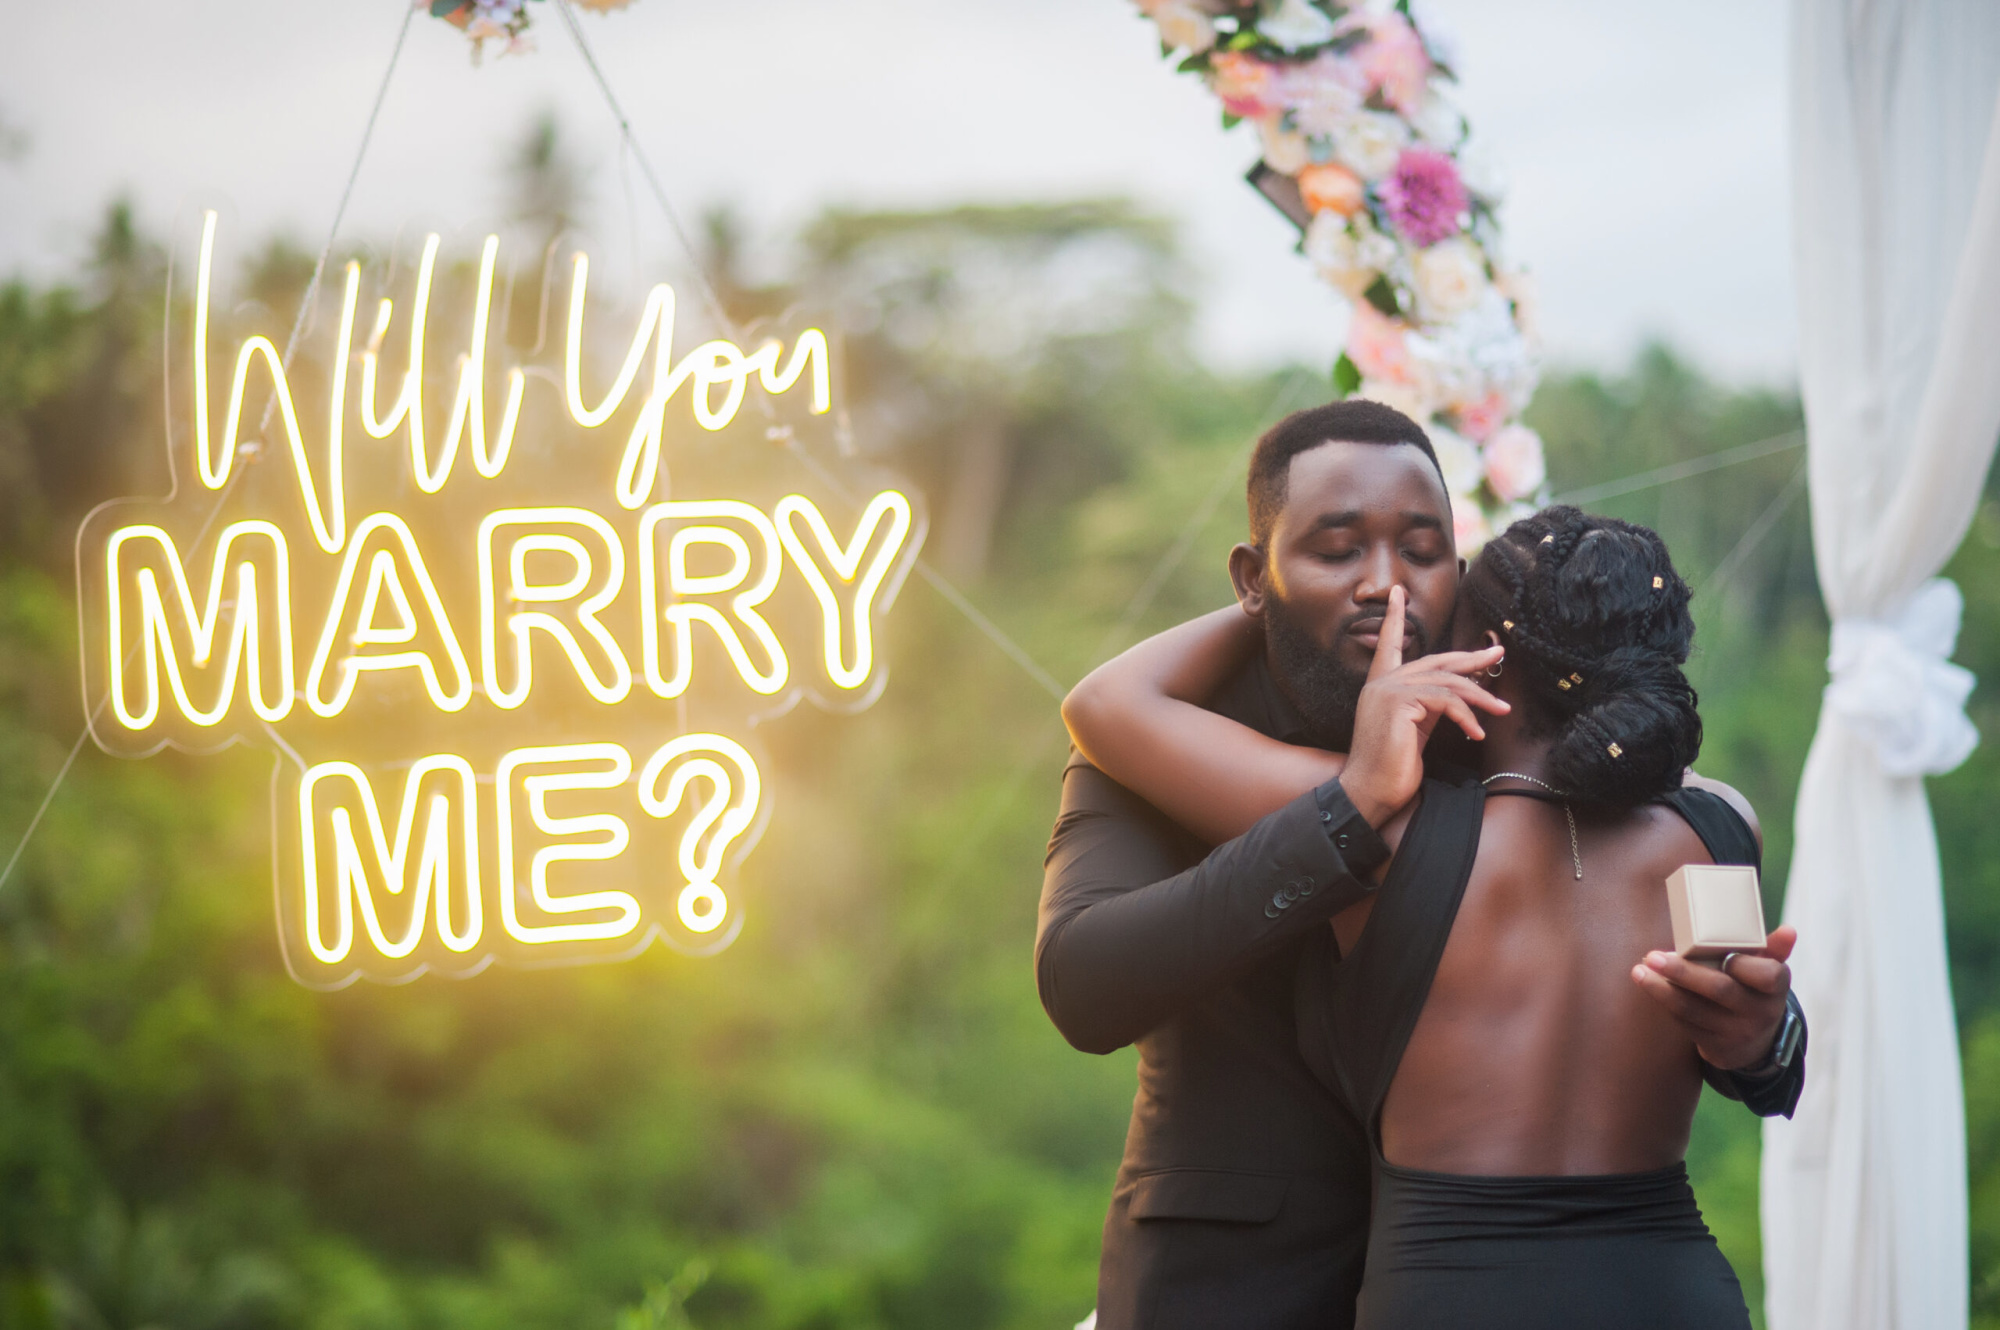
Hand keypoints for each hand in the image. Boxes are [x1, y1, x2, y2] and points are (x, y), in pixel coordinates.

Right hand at [1339, 587, 1508, 827]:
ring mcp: (1388, 690)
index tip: (1398, 593)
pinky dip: (1466, 716)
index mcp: (1380, 686)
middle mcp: (1382, 683)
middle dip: (1470, 658)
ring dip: (1480, 697)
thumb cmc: (1391, 767)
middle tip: (1496, 653)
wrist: (1370, 791)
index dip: (1396, 618)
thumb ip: (1428, 705)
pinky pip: (1445, 700)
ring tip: (1501, 710)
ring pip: (1446, 681)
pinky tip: (1475, 733)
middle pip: (1435, 660)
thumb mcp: (1414, 730)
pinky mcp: (1399, 703)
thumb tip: (1456, 694)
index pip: (1389, 644)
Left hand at [1630, 925, 1796, 1070]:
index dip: (1741, 964)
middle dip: (1682, 972)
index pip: (1766, 975)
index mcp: (1775, 988)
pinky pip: (1686, 1024)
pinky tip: (1650, 986)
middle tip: (1652, 956)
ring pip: (1694, 1010)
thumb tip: (1789, 930)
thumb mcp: (1769, 971)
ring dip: (1661, 990)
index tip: (1716, 950)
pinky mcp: (1718, 1048)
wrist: (1756, 1041)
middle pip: (1719, 990)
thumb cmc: (1755, 990)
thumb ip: (1773, 950)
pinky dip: (1666, 1004)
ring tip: (1639, 970)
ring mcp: (1738, 1033)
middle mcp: (1761, 1013)